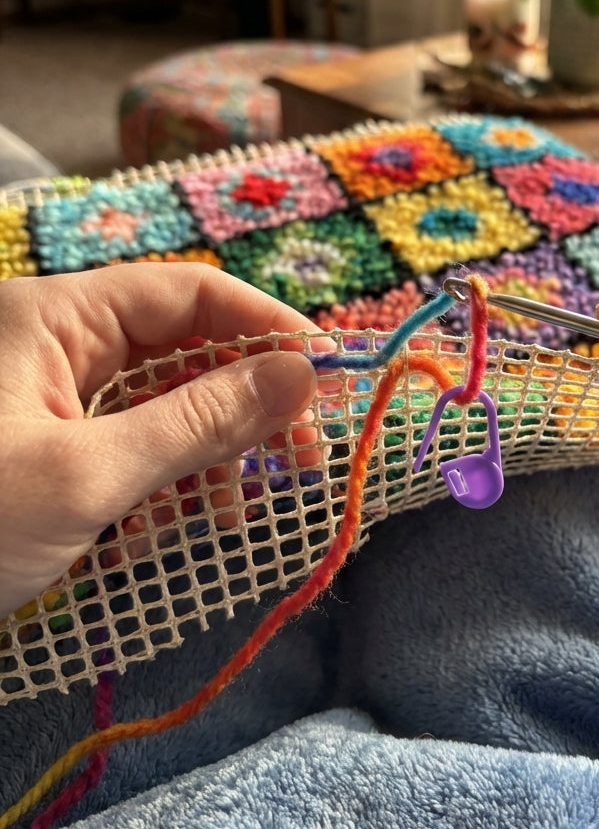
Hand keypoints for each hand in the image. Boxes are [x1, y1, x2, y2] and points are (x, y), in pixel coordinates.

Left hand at [0, 263, 326, 617]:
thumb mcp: (86, 477)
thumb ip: (199, 423)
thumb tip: (301, 374)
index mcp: (54, 319)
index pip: (187, 293)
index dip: (266, 327)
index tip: (327, 381)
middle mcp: (54, 346)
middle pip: (180, 349)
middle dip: (242, 405)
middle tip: (297, 462)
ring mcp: (45, 402)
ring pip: (159, 406)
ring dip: (205, 458)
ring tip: (228, 518)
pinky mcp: (42, 453)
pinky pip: (124, 450)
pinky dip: (158, 489)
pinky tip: (159, 536)